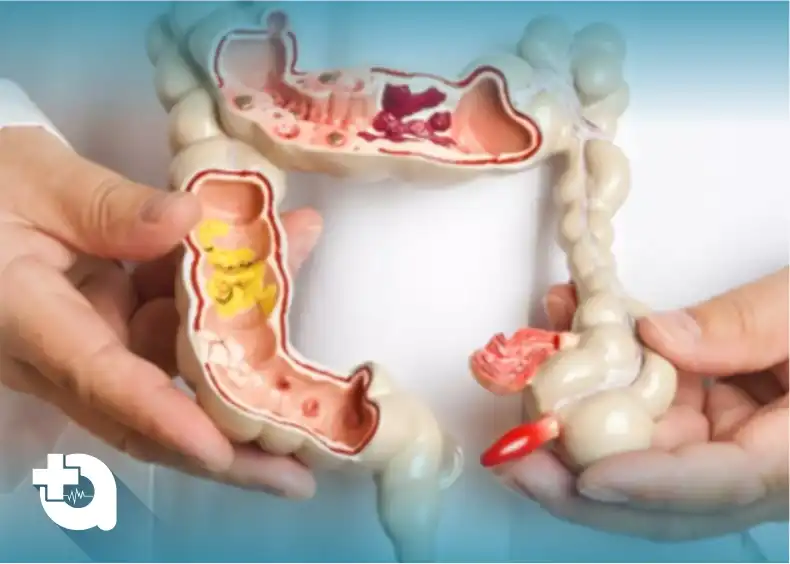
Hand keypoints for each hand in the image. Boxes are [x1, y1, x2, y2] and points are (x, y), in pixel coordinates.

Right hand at [0, 127, 318, 498]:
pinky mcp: (117, 323)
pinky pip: (177, 329)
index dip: (164, 418)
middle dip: (226, 446)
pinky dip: (225, 307)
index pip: (101, 380)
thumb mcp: (36, 181)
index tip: (220, 451)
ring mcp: (95, 341)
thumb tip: (188, 219)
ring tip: (311, 382)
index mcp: (28, 321)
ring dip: (245, 361)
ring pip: (176, 368)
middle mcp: (65, 351)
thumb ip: (107, 206)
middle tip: (297, 475)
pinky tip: (276, 269)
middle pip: (149, 413)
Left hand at [500, 267, 788, 539]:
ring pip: (635, 449)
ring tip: (521, 384)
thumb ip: (749, 327)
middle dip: (576, 481)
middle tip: (511, 456)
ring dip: (571, 419)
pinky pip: (641, 405)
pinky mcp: (702, 415)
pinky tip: (565, 331)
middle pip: (657, 492)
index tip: (586, 478)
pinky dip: (599, 376)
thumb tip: (653, 336)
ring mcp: (720, 442)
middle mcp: (750, 466)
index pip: (719, 487)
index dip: (648, 486)